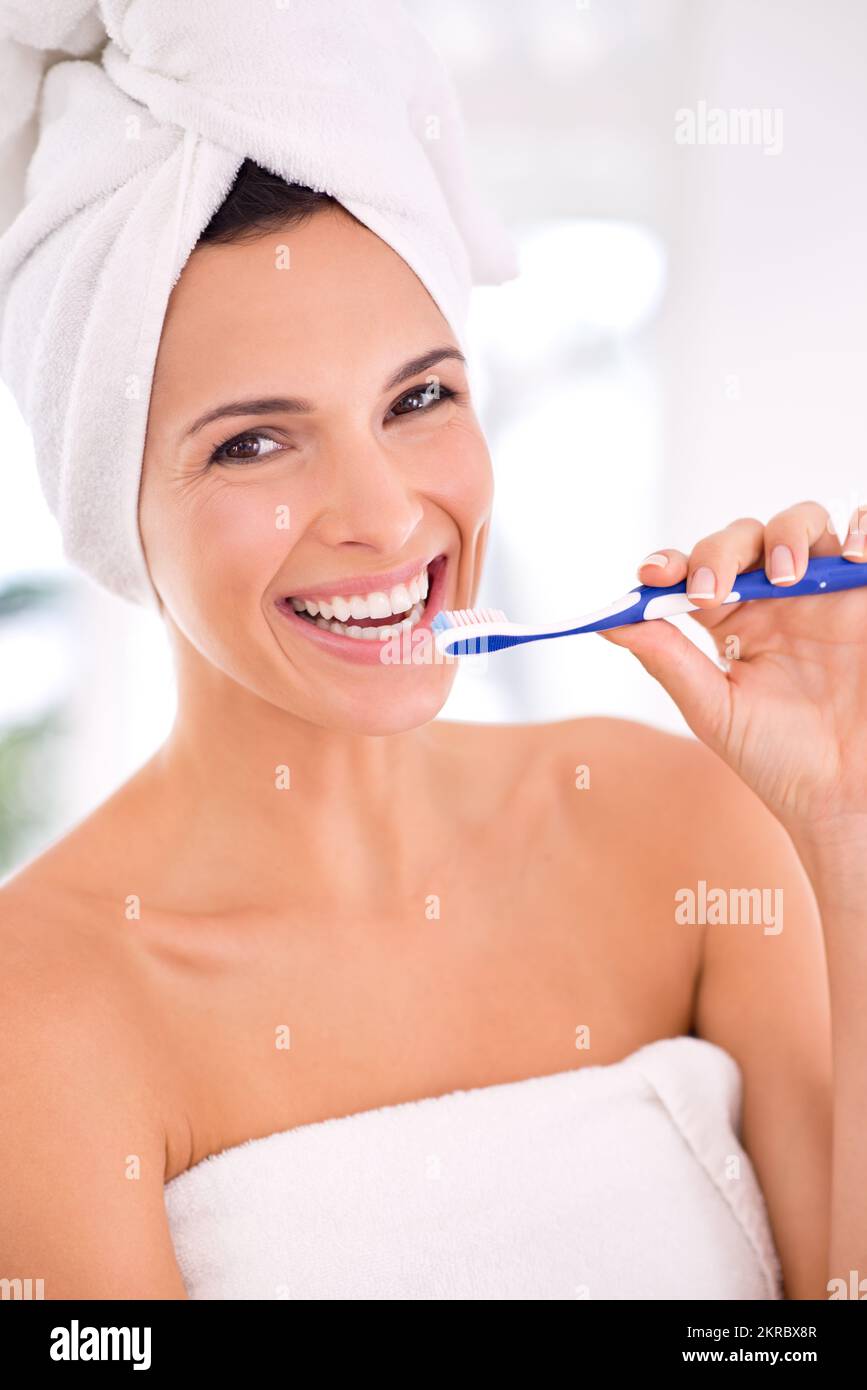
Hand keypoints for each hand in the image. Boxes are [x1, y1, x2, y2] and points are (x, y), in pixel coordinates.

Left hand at [601, 501, 866, 845]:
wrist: (847, 793)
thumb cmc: (782, 759)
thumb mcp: (715, 710)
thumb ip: (668, 660)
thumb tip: (610, 623)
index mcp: (734, 622)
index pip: (696, 571)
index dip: (672, 563)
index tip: (653, 576)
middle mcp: (778, 599)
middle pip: (743, 539)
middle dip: (721, 552)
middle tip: (715, 591)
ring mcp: (826, 592)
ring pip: (801, 523)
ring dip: (787, 535)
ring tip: (786, 576)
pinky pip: (866, 538)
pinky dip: (861, 529)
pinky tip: (852, 558)